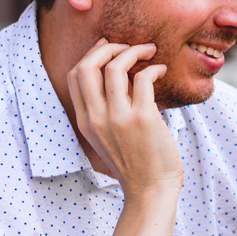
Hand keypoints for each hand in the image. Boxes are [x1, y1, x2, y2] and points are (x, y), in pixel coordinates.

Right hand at [67, 40, 182, 195]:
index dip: (91, 55)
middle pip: (87, 66)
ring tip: (149, 51)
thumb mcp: (107, 137)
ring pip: (114, 67)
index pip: (75, 75)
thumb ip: (106, 110)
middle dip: (107, 47)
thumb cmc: (135, 163)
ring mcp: (118, 118)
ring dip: (133, 51)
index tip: (109, 47)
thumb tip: (119, 74)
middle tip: (128, 46)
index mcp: (85, 122)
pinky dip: (154, 68)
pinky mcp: (142, 118)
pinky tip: (161, 71)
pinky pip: (143, 78)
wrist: (150, 190)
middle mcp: (96, 119)